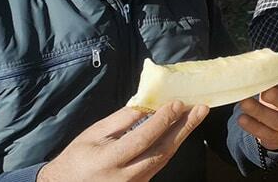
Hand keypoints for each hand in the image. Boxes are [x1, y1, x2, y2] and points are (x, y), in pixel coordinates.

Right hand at [38, 102, 208, 181]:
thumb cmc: (76, 158)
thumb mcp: (93, 134)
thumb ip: (120, 120)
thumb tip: (147, 104)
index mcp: (109, 160)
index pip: (142, 139)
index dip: (162, 121)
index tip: (177, 103)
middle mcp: (124, 177)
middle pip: (161, 151)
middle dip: (184, 128)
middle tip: (201, 109)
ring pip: (164, 159)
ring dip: (181, 136)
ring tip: (195, 116)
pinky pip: (158, 165)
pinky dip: (170, 147)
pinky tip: (179, 132)